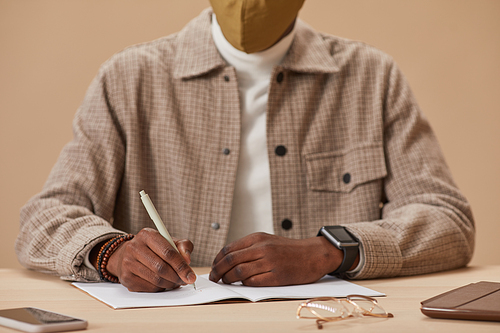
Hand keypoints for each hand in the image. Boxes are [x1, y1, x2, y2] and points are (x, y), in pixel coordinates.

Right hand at [105, 228, 195, 291]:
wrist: (129, 254)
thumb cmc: (154, 248)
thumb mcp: (170, 241)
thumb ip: (183, 246)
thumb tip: (188, 260)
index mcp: (147, 235)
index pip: (168, 252)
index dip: (181, 266)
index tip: (191, 276)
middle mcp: (134, 247)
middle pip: (161, 268)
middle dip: (177, 277)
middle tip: (185, 281)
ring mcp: (127, 263)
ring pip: (155, 279)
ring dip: (170, 284)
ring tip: (175, 282)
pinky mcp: (125, 277)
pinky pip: (148, 288)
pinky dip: (160, 288)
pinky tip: (163, 283)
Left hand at [208, 232, 347, 286]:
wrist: (313, 254)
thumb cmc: (289, 249)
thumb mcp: (267, 240)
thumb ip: (249, 247)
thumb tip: (227, 259)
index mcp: (257, 238)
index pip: (229, 249)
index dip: (217, 260)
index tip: (213, 267)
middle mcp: (262, 248)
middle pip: (231, 260)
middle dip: (218, 271)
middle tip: (214, 278)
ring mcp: (269, 262)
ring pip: (239, 271)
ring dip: (229, 279)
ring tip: (226, 282)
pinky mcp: (277, 276)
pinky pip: (253, 281)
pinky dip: (244, 284)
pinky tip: (242, 284)